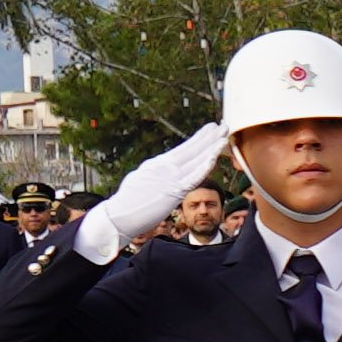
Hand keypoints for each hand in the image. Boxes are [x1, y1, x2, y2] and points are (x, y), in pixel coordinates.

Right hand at [87, 122, 229, 263]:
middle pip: (191, 149)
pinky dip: (205, 166)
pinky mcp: (173, 191)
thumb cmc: (127, 203)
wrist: (118, 216)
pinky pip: (194, 177)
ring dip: (212, 146)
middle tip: (223, 125)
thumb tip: (160, 171)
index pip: (182, 149)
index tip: (209, 130)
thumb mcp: (140, 181)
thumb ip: (155, 175)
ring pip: (195, 159)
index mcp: (157, 164)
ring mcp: (169, 177)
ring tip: (224, 134)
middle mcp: (164, 167)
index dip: (198, 139)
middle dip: (209, 137)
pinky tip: (215, 156)